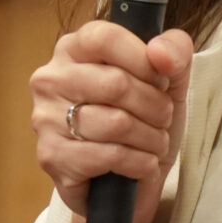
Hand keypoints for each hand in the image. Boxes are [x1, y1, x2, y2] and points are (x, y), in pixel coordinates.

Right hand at [30, 22, 193, 222]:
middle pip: (116, 83)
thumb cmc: (143, 122)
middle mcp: (51, 79)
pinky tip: (142, 164)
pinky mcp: (52, 156)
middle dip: (155, 107)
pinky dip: (139, 163)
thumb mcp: (170, 81)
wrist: (129, 185)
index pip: (105, 37)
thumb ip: (175, 51)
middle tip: (163, 119)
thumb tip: (160, 52)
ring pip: (117, 123)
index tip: (160, 80)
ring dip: (151, 138)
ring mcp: (46, 118)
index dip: (143, 61)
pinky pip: (109, 155)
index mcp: (73, 49)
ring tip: (154, 143)